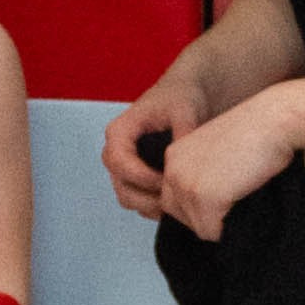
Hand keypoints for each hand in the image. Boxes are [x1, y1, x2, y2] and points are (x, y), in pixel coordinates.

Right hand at [104, 73, 207, 218]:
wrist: (186, 96)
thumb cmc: (179, 97)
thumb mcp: (184, 109)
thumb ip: (183, 134)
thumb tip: (186, 162)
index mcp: (120, 131)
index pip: (118, 160)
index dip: (140, 175)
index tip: (165, 180)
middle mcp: (117, 152)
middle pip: (120, 186)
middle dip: (147, 198)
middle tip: (175, 200)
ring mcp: (126, 169)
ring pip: (128, 199)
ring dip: (151, 206)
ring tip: (179, 203)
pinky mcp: (138, 180)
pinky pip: (140, 203)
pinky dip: (156, 208)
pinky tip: (178, 202)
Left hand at [158, 91, 299, 243]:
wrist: (274, 121)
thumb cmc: (257, 133)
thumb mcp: (217, 152)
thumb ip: (203, 175)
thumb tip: (208, 210)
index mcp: (174, 155)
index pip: (173, 198)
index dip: (200, 204)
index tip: (224, 194)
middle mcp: (173, 169)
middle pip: (180, 215)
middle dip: (206, 216)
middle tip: (234, 198)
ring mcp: (186, 184)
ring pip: (198, 226)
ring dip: (221, 221)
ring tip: (241, 193)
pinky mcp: (203, 197)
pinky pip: (212, 232)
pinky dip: (230, 226)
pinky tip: (244, 198)